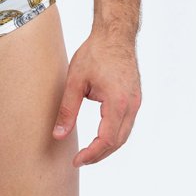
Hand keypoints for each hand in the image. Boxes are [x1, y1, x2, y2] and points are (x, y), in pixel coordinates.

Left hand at [52, 28, 141, 166]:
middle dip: (99, 155)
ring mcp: (136, 101)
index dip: (91, 155)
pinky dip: (115, 134)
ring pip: (124, 134)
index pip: (106, 140)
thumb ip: (67, 110)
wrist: (115, 34)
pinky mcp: (135, 97)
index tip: (77, 161)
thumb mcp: (75, 80)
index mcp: (118, 102)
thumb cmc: (95, 53)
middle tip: (80, 160)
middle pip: (118, 142)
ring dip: (108, 147)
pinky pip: (127, 124)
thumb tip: (58, 135)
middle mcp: (131, 105)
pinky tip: (101, 136)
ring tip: (89, 152)